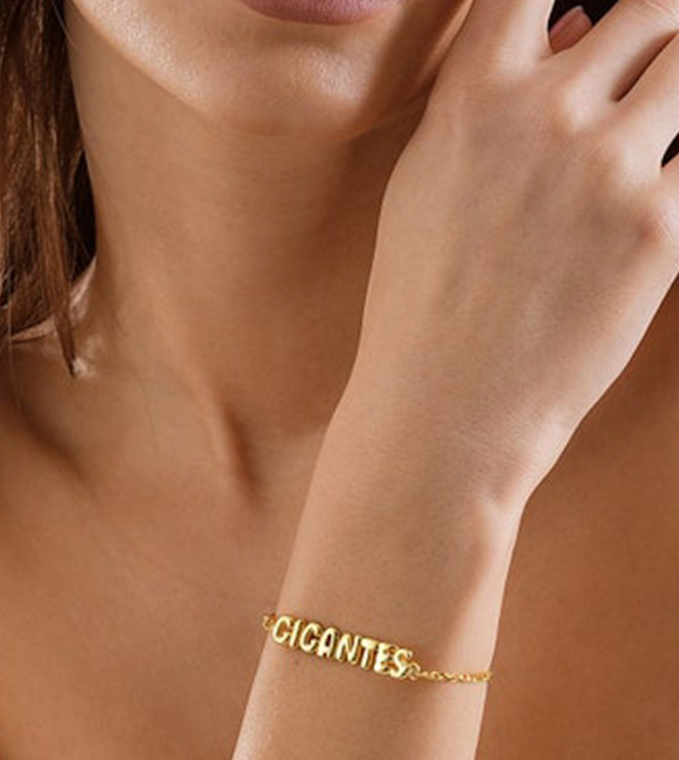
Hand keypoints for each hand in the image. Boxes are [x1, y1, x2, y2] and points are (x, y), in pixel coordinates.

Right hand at [337, 0, 678, 515]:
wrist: (445, 404)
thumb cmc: (422, 302)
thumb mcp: (427, 191)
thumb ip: (486, 102)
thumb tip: (566, 30)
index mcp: (470, 101)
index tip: (588, 19)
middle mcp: (542, 116)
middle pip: (650, 7)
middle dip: (656, 36)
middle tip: (645, 84)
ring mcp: (606, 169)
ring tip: (647, 146)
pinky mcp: (660, 231)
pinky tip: (655, 202)